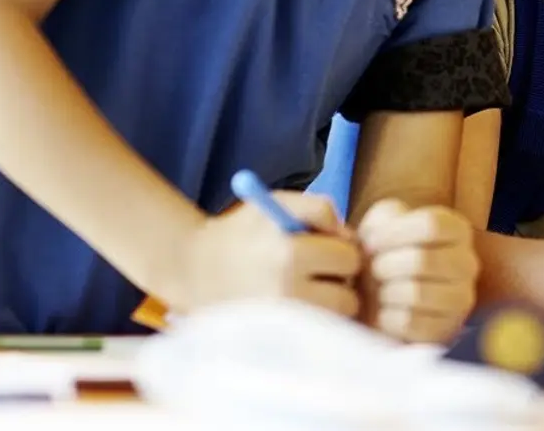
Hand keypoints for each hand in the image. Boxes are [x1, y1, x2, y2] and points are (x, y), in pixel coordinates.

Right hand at [174, 193, 361, 317]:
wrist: (192, 272)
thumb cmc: (240, 233)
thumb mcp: (274, 204)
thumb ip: (317, 209)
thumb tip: (350, 237)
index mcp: (287, 250)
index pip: (348, 248)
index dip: (339, 242)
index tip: (324, 244)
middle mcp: (286, 285)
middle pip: (350, 277)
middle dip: (340, 270)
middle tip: (318, 269)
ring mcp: (284, 316)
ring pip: (344, 306)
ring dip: (335, 297)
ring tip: (308, 290)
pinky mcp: (281, 339)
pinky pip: (325, 328)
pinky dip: (321, 320)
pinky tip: (301, 309)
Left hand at [358, 200, 479, 342]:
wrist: (376, 297)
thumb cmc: (382, 254)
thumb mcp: (383, 223)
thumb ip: (385, 217)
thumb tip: (382, 234)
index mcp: (457, 231)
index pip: (431, 225)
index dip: (393, 233)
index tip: (371, 242)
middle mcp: (467, 263)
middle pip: (423, 260)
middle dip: (385, 265)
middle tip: (373, 269)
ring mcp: (461, 299)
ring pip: (417, 293)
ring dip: (386, 291)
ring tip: (380, 290)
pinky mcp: (446, 330)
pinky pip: (410, 323)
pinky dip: (387, 317)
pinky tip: (385, 312)